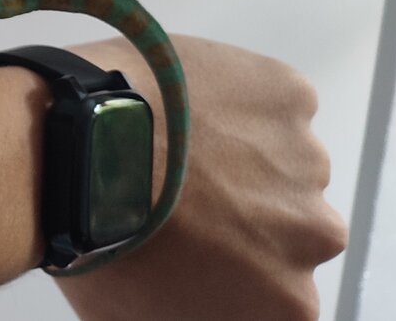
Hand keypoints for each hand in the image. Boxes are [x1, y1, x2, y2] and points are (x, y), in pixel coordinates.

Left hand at [59, 35, 347, 320]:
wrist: (80, 149)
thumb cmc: (97, 236)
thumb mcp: (140, 316)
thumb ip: (199, 310)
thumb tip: (199, 298)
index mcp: (288, 302)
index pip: (280, 293)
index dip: (238, 270)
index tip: (204, 250)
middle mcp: (315, 235)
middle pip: (291, 225)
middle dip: (248, 212)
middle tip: (185, 195)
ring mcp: (306, 160)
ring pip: (285, 160)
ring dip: (243, 154)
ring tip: (176, 147)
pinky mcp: (291, 96)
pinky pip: (274, 100)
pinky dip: (240, 100)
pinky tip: (186, 108)